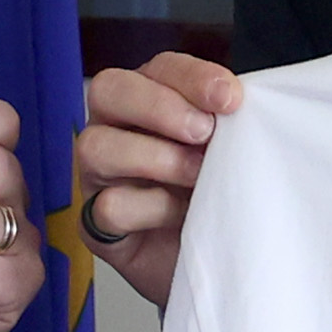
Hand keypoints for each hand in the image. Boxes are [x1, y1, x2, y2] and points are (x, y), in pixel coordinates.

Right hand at [71, 50, 245, 309]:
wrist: (217, 262)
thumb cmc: (220, 197)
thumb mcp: (232, 152)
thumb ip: (228, 123)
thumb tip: (236, 102)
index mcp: (150, 99)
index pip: (160, 68)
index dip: (193, 77)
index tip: (231, 99)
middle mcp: (115, 128)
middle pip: (108, 90)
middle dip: (159, 106)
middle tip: (203, 132)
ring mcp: (97, 176)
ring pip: (96, 147)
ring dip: (154, 157)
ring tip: (197, 176)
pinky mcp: (95, 225)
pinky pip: (107, 207)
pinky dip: (149, 209)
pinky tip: (180, 217)